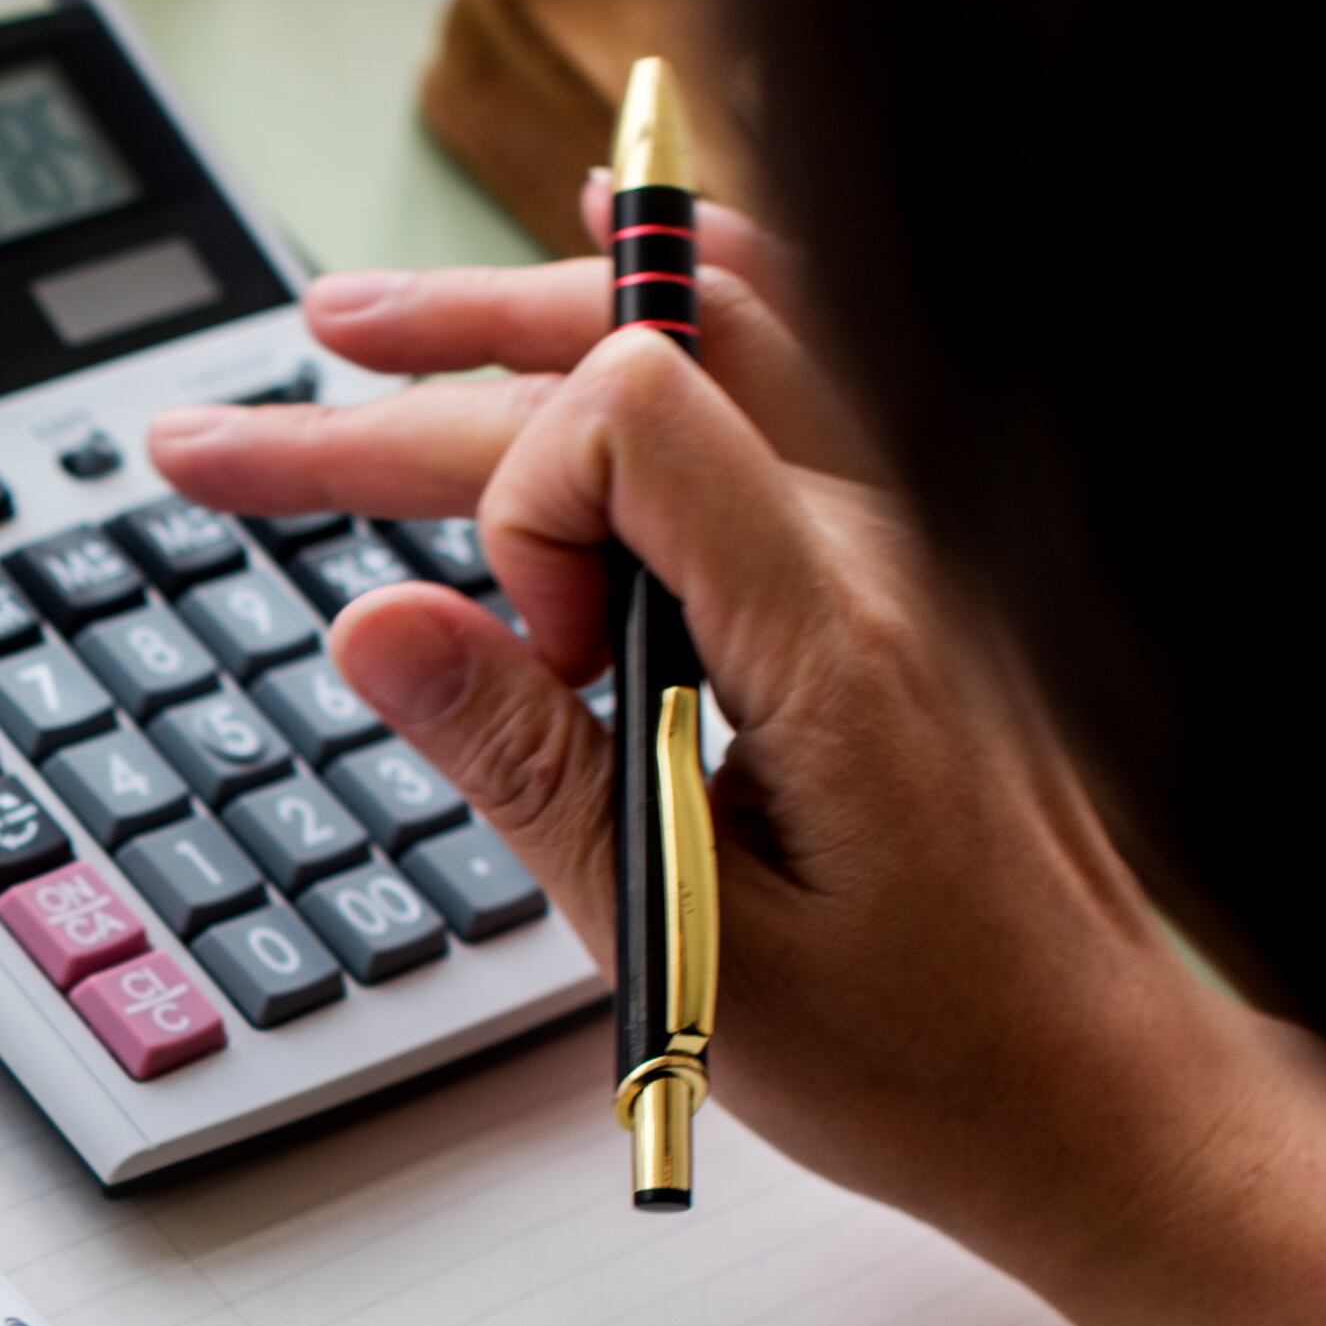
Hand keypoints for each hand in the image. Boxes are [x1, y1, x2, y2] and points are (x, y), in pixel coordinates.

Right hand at [146, 207, 1238, 1269]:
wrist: (1105, 1092)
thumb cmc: (928, 1055)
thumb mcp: (696, 950)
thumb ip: (534, 771)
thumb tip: (375, 626)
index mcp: (839, 635)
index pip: (629, 421)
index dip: (516, 515)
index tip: (526, 668)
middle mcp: (888, 545)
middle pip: (624, 366)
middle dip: (403, 397)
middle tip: (221, 446)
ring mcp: (908, 538)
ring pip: (702, 335)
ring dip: (511, 326)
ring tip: (350, 331)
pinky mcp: (902, 567)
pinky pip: (794, 362)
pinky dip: (683, 294)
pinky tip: (609, 233)